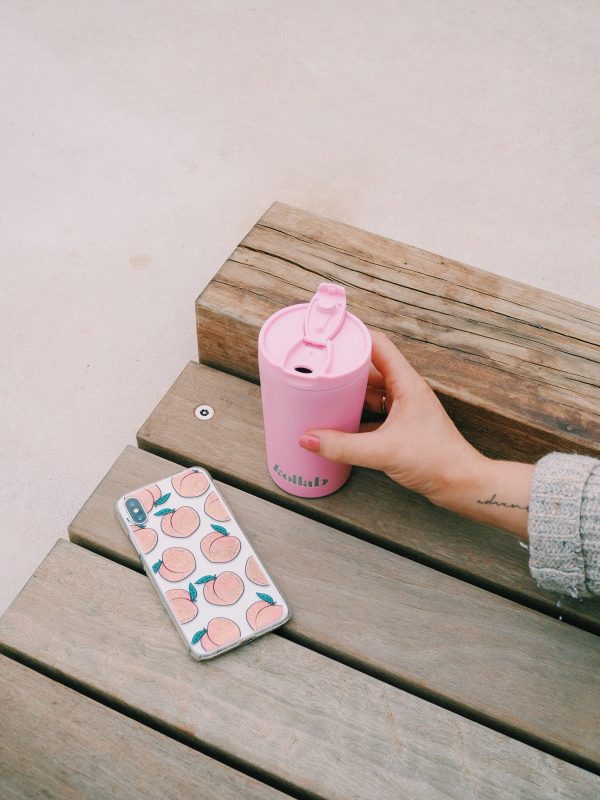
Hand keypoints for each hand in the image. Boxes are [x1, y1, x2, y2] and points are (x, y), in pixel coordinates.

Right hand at [298, 329, 482, 502]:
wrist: (461, 484)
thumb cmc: (436, 461)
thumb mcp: (382, 451)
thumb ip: (343, 446)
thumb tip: (308, 438)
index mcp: (407, 383)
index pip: (378, 345)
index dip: (355, 336)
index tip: (330, 335)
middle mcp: (406, 391)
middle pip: (370, 367)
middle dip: (345, 367)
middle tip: (318, 368)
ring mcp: (405, 409)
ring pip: (371, 392)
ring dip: (350, 392)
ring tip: (323, 393)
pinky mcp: (402, 427)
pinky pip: (374, 413)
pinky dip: (357, 415)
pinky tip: (340, 423)